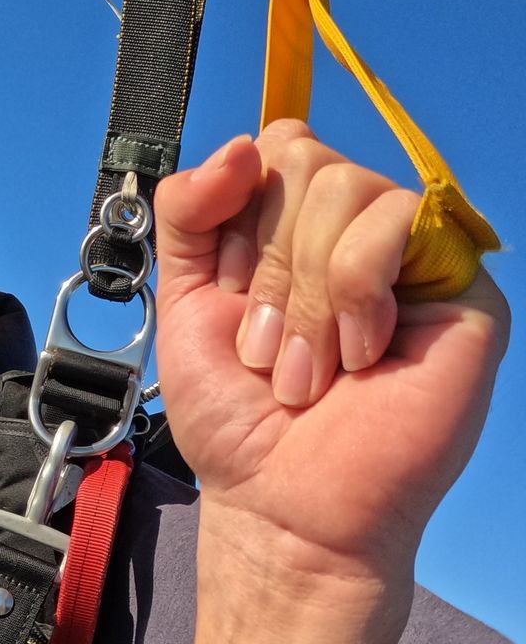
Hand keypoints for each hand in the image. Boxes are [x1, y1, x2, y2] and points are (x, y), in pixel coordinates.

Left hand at [156, 121, 507, 581]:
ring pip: (344, 187)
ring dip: (302, 295)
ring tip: (307, 369)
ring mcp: (414, 252)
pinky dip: (352, 294)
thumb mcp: (183, 299)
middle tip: (266, 350)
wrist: (281, 499)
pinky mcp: (461, 283)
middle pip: (304, 160)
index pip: (276, 146)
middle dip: (263, 267)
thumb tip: (244, 144)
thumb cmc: (239, 414)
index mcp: (297, 226)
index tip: (227, 292)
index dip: (238, 214)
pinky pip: (397, 222)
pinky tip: (359, 355)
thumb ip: (189, 212)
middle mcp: (359, 230)